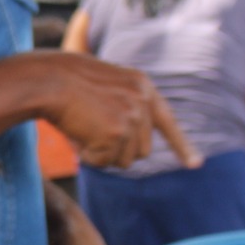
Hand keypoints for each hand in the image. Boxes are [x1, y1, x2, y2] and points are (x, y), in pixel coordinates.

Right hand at [37, 54, 200, 171]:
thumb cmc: (62, 81)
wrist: (48, 79)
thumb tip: (129, 149)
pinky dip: (88, 156)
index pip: (166, 122)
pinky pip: (104, 162)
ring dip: (102, 154)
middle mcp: (143, 101)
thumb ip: (122, 108)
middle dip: (117, 150)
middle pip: (142, 150)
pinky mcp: (117, 133)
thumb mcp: (102, 86)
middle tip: (90, 130)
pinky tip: (77, 134)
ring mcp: (132, 117)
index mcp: (141, 86)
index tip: (195, 165)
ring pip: (125, 160)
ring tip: (82, 128)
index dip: (182, 146)